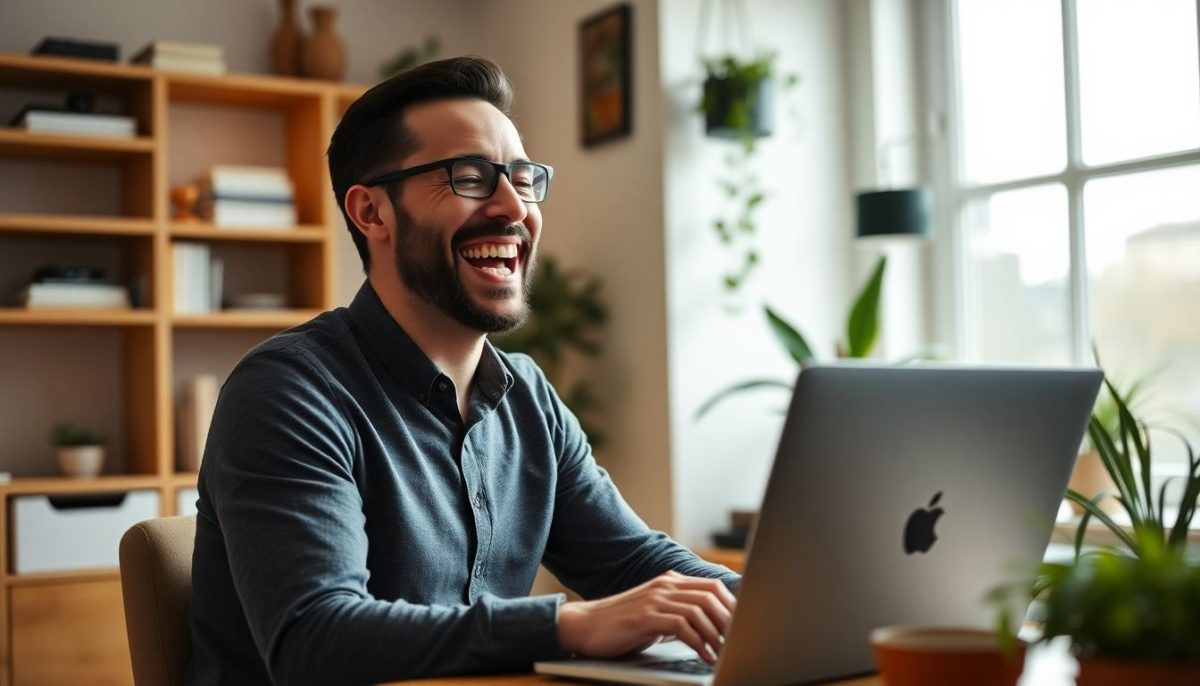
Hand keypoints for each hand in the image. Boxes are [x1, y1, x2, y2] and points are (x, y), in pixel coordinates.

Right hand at [557, 571, 736, 663]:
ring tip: (725, 652)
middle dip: (730, 621)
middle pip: (710, 596)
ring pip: (699, 610)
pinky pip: (681, 626)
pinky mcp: (645, 617)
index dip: (733, 606)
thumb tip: (709, 627)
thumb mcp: (655, 613)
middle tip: (739, 642)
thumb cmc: (620, 625)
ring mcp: (654, 599)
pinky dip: (698, 642)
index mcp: (670, 582)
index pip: (712, 587)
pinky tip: (705, 655)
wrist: (584, 626)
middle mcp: (665, 585)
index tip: (744, 627)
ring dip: (716, 634)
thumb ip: (678, 613)